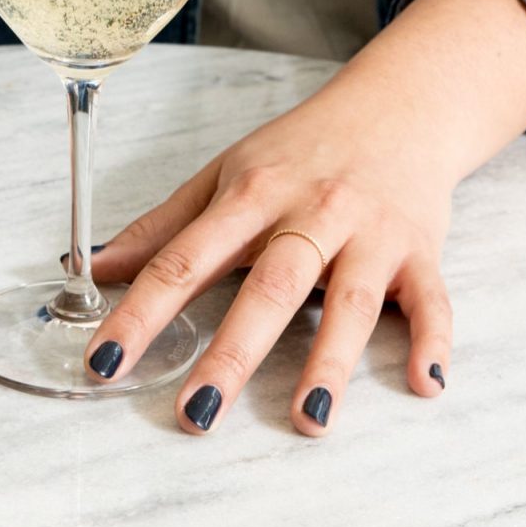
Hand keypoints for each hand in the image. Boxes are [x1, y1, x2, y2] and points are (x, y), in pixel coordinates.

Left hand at [83, 0, 525, 434]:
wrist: (398, 107)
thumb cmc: (302, 149)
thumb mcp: (227, 173)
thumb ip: (164, 227)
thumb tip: (93, 266)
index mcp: (251, 194)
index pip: (186, 259)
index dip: (142, 311)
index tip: (106, 360)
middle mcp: (310, 213)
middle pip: (269, 287)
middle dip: (232, 353)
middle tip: (196, 412)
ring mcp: (370, 234)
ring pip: (351, 300)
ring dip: (331, 361)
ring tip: (309, 419)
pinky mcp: (421, 251)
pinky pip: (431, 300)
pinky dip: (432, 341)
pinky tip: (423, 385)